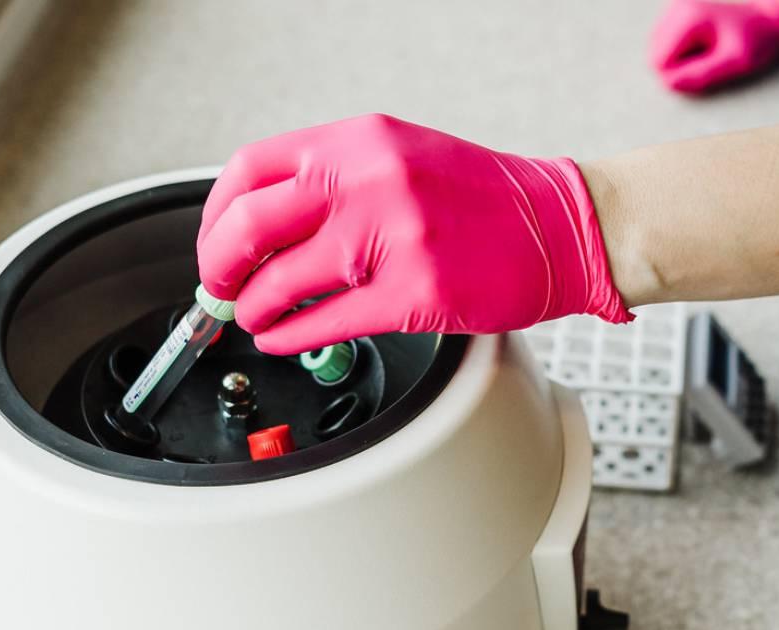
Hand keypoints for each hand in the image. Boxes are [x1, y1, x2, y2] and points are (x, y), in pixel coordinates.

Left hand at [197, 114, 631, 354]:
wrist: (562, 226)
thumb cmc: (488, 199)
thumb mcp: (404, 157)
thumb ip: (338, 178)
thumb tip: (270, 222)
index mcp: (360, 142)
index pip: (251, 169)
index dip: (217, 213)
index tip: (215, 239)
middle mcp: (369, 181)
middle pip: (250, 225)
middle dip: (219, 266)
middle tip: (220, 286)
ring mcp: (392, 239)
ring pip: (281, 282)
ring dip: (253, 309)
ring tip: (253, 318)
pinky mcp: (415, 295)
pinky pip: (325, 323)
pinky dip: (290, 336)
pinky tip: (283, 338)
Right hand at [648, 0, 778, 93]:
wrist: (772, 13)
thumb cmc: (758, 36)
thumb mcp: (737, 60)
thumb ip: (702, 74)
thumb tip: (669, 84)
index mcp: (690, 16)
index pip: (659, 62)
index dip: (680, 74)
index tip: (707, 68)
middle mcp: (678, 5)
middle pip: (655, 54)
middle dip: (679, 64)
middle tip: (710, 58)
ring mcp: (676, 4)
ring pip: (658, 47)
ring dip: (681, 56)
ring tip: (710, 48)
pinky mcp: (679, 7)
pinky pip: (667, 39)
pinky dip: (682, 47)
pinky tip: (705, 42)